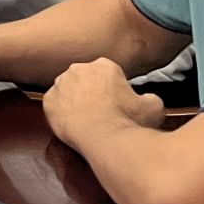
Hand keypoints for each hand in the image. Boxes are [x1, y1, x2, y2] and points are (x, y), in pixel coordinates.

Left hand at [43, 59, 166, 153]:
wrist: (103, 138)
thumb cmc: (128, 121)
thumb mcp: (154, 108)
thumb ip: (151, 98)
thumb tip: (148, 99)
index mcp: (104, 65)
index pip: (110, 73)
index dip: (116, 88)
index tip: (119, 103)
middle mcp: (79, 68)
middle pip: (87, 78)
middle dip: (94, 91)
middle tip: (104, 111)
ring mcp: (61, 83)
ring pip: (69, 90)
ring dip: (77, 101)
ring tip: (89, 120)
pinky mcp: (49, 100)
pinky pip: (56, 104)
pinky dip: (63, 112)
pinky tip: (74, 124)